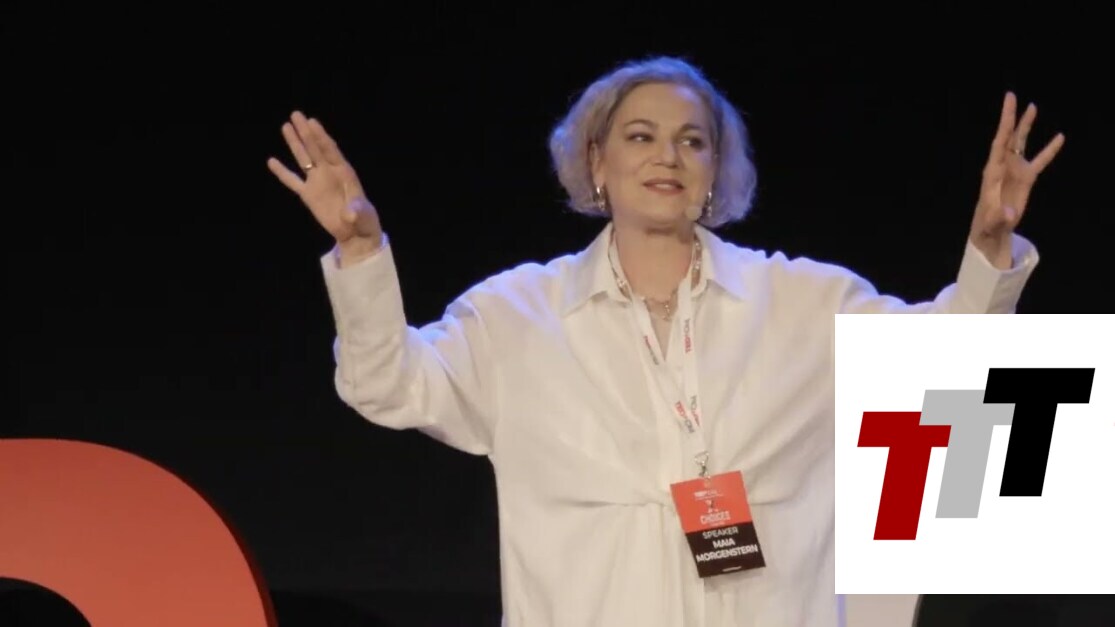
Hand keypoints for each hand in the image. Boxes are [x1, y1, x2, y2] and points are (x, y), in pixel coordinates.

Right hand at [267, 112, 381, 252]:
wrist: (355, 233)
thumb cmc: (364, 220)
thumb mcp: (363, 215)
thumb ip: (356, 211)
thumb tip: (350, 214)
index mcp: (344, 172)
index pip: (330, 150)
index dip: (321, 136)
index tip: (311, 121)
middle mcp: (329, 173)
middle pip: (314, 149)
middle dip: (305, 132)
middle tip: (295, 114)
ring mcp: (317, 182)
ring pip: (303, 159)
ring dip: (295, 144)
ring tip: (286, 126)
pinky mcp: (308, 195)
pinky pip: (292, 181)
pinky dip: (282, 172)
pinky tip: (271, 161)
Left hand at [969, 92, 1064, 268]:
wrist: (994, 231)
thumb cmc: (989, 225)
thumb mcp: (993, 222)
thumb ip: (1000, 216)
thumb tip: (1010, 212)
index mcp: (993, 171)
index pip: (999, 142)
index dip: (1004, 123)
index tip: (1008, 105)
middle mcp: (1003, 166)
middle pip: (1008, 137)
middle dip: (1011, 118)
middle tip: (1012, 96)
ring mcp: (1015, 170)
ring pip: (1021, 144)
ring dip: (1026, 126)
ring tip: (1032, 107)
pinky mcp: (1026, 178)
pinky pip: (1040, 160)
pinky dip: (1049, 150)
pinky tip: (1060, 137)